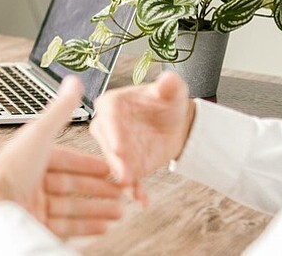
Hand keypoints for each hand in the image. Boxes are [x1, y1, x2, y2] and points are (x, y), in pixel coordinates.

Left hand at [0, 77, 123, 237]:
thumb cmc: (12, 170)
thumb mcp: (41, 133)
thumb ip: (60, 110)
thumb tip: (74, 81)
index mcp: (30, 158)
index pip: (65, 160)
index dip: (89, 164)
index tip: (110, 169)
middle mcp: (30, 181)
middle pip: (71, 185)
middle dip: (99, 189)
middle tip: (121, 192)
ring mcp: (33, 206)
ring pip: (72, 207)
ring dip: (98, 209)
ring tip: (120, 212)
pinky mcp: (35, 226)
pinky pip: (66, 227)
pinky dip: (87, 227)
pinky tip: (103, 227)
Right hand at [89, 71, 195, 205]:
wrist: (174, 123)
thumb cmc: (167, 102)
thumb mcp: (172, 91)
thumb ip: (169, 85)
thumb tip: (168, 80)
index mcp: (112, 104)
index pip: (108, 116)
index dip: (113, 132)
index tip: (119, 147)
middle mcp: (107, 127)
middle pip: (108, 144)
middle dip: (115, 160)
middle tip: (124, 173)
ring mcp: (115, 149)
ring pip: (115, 164)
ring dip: (123, 177)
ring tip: (132, 188)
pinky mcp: (126, 166)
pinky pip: (129, 179)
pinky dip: (135, 191)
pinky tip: (142, 201)